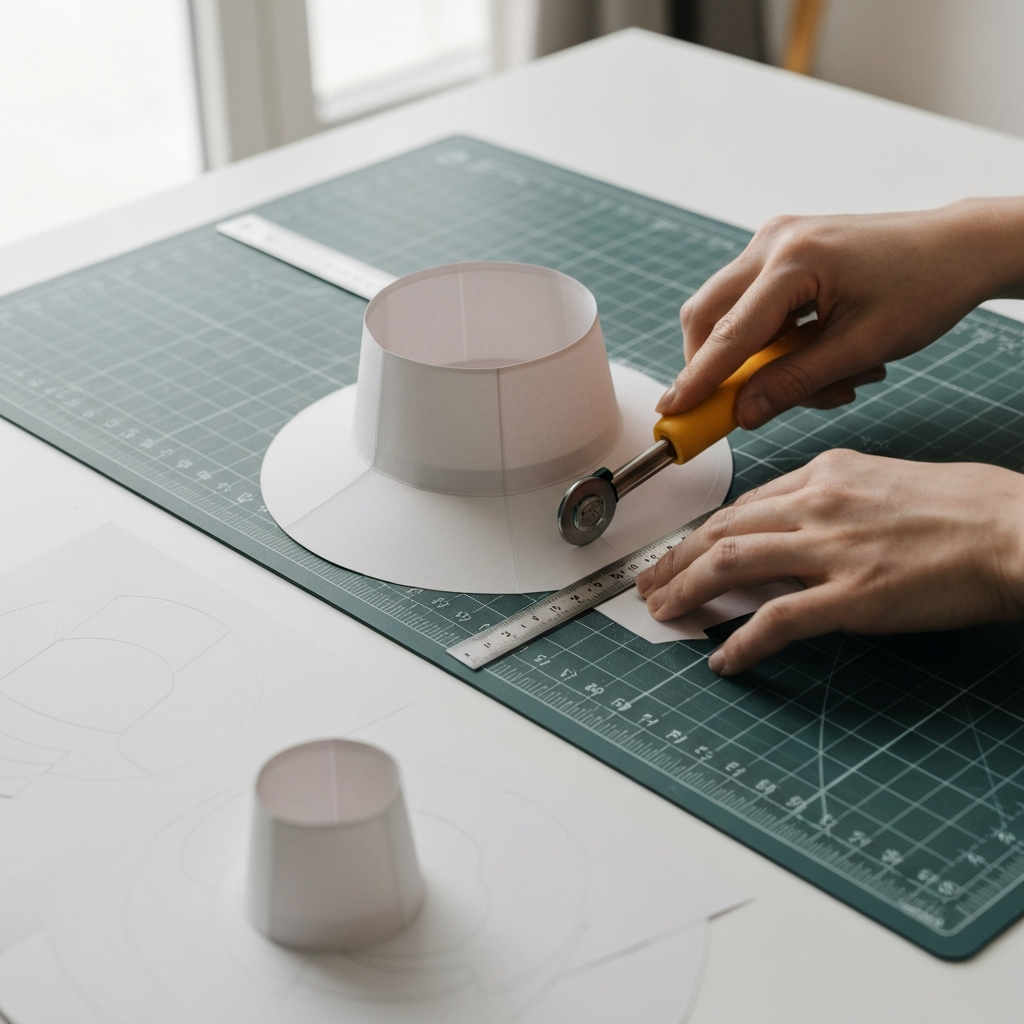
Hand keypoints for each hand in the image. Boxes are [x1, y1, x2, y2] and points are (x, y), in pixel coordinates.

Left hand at [634, 450, 1023, 674]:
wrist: (1016, 530)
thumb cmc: (964, 508)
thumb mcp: (885, 482)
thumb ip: (831, 502)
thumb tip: (792, 529)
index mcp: (826, 473)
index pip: (743, 505)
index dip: (702, 534)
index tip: (682, 553)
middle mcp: (818, 502)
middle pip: (722, 530)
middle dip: (675, 560)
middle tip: (648, 584)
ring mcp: (831, 548)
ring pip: (731, 563)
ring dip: (686, 590)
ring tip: (663, 612)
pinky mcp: (852, 595)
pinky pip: (776, 619)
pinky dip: (742, 640)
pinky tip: (724, 659)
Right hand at [656, 198, 1023, 426]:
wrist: (959, 247)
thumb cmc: (924, 288)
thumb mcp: (862, 348)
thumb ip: (795, 382)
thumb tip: (745, 412)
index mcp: (795, 262)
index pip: (728, 334)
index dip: (697, 380)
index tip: (671, 412)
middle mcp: (775, 242)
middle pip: (707, 314)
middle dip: (715, 367)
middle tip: (737, 406)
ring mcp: (776, 240)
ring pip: (729, 311)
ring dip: (756, 356)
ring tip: (819, 378)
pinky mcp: (784, 248)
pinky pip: (753, 302)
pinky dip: (772, 338)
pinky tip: (816, 352)